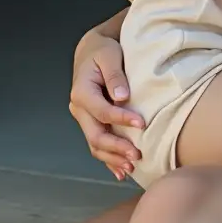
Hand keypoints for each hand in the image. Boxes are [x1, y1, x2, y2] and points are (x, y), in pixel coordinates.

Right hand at [69, 31, 143, 180]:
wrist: (91, 50)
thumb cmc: (103, 51)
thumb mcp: (110, 55)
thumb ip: (115, 75)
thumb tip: (122, 96)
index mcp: (82, 92)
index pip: (102, 111)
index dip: (122, 119)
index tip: (143, 124)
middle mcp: (78, 108)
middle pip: (95, 135)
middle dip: (116, 147)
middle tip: (137, 155)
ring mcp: (83, 117)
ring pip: (95, 144)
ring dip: (112, 157)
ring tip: (132, 167)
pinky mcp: (90, 122)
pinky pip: (97, 144)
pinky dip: (108, 159)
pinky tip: (120, 171)